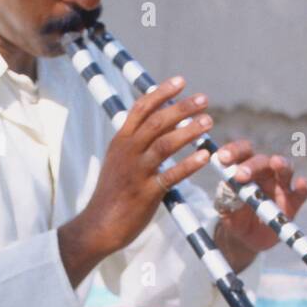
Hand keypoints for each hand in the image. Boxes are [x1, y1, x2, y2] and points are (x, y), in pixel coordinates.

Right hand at [59, 77, 213, 287]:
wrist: (98, 225)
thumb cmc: (113, 193)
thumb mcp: (118, 161)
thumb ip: (137, 141)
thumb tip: (163, 121)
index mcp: (121, 142)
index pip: (141, 109)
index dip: (161, 93)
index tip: (181, 82)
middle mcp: (128, 153)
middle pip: (157, 122)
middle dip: (182, 108)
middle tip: (204, 99)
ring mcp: (136, 172)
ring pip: (164, 144)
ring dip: (188, 131)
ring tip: (208, 122)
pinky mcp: (145, 193)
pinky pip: (170, 175)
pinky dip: (188, 164)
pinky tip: (204, 156)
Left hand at [214, 141, 306, 266]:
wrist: (245, 238)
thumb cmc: (234, 216)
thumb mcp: (226, 209)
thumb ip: (227, 198)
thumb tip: (230, 188)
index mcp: (246, 169)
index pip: (242, 152)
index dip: (234, 151)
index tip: (222, 157)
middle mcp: (265, 173)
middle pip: (262, 161)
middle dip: (252, 166)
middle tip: (240, 175)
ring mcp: (281, 187)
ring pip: (285, 170)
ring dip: (281, 165)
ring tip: (276, 163)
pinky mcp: (292, 203)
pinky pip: (301, 193)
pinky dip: (302, 187)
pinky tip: (300, 184)